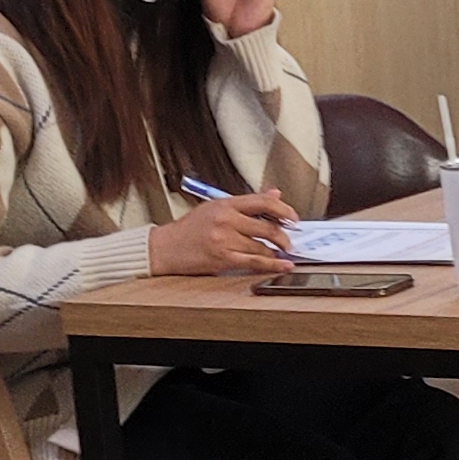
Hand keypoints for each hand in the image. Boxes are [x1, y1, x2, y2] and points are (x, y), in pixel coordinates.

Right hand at [148, 192, 295, 276]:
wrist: (165, 247)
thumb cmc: (189, 228)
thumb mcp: (216, 207)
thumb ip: (247, 202)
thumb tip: (275, 194)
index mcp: (225, 204)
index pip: (263, 202)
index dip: (284, 210)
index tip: (293, 218)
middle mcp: (226, 220)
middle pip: (267, 227)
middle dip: (284, 236)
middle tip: (290, 240)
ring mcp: (224, 240)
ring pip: (262, 246)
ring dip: (277, 252)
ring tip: (281, 253)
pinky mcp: (223, 258)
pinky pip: (255, 262)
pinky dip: (273, 264)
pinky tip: (283, 265)